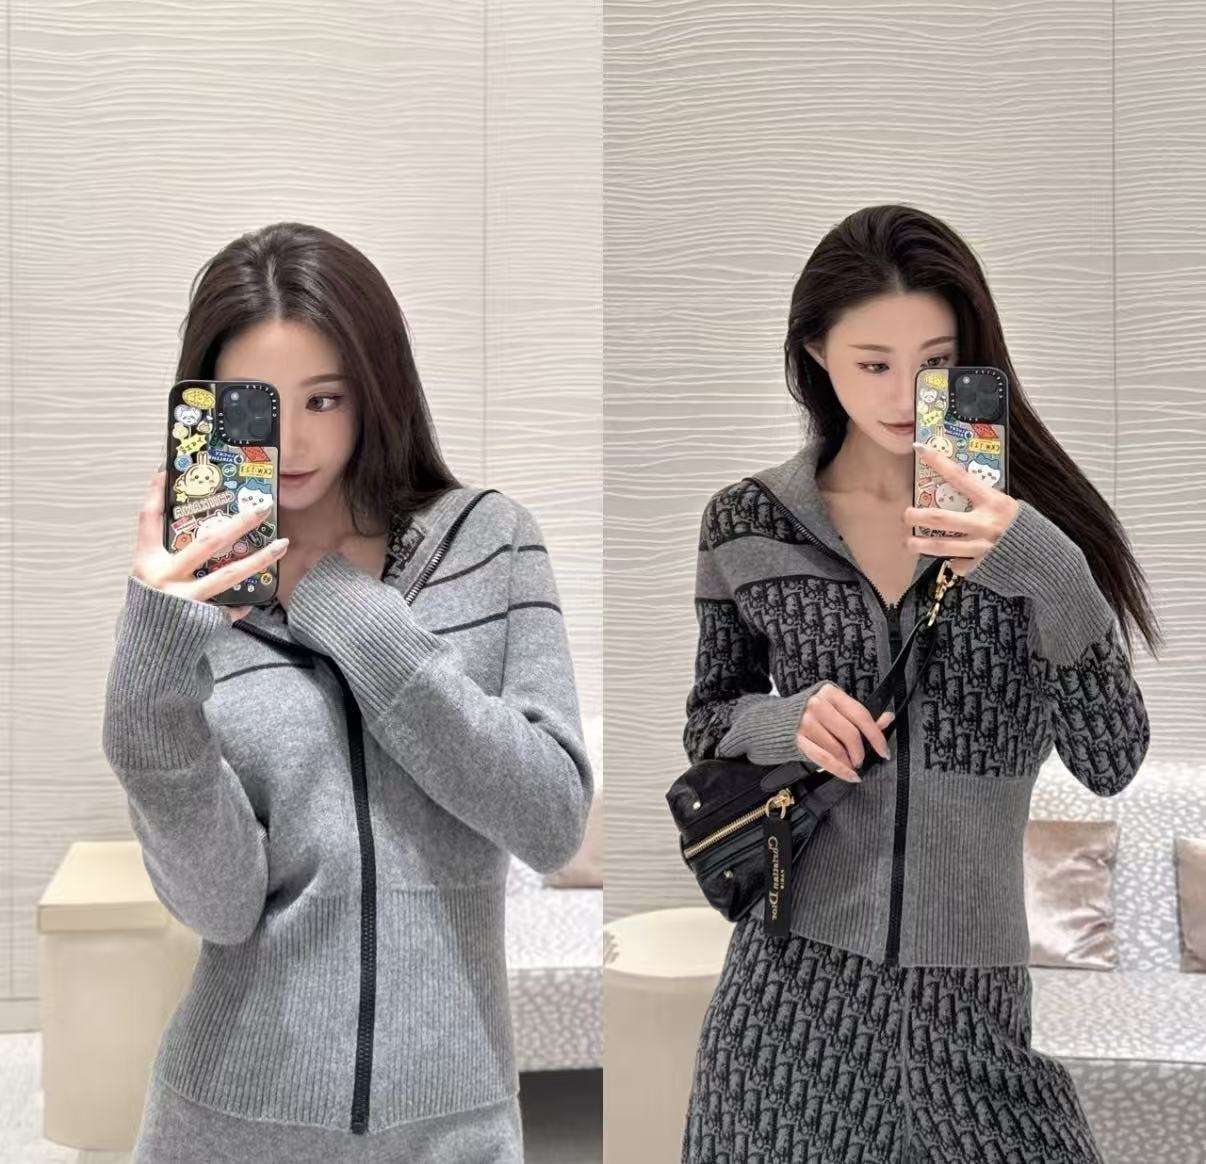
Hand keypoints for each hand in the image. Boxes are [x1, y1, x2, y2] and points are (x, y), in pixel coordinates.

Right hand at [133, 467, 288, 622]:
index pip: (148, 520)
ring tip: (282, 545)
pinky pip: (229, 608)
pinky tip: (259, 596)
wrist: (148, 648)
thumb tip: (179, 507)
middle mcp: (165, 579)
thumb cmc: (152, 603)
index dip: (157, 496)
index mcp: (148, 562)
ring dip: (258, 559)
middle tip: (262, 508)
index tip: (167, 473)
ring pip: (228, 575)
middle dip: (238, 524)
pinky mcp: (201, 620)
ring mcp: (185, 599)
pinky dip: (242, 603)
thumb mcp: (148, 572)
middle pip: (206, 544)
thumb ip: (161, 545)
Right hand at [796, 682, 893, 783]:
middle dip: (860, 752)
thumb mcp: (835, 709)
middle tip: (861, 760)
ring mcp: (805, 722)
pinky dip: (840, 770)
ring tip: (850, 765)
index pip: (860, 715)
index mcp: (830, 693)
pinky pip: (824, 759)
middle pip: (850, 734)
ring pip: (837, 748)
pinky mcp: (798, 739)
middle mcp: (817, 704)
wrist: (774, 721)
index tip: (883, 750)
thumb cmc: (810, 714)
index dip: (875, 735)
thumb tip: (888, 718)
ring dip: (848, 762)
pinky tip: (850, 776)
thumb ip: (860, 716)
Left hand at [904, 442, 1018, 575]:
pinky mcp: (979, 565)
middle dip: (917, 516)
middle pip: (941, 518)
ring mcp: (980, 547)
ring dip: (920, 545)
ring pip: (941, 546)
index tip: (920, 449)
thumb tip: (953, 487)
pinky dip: (951, 560)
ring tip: (908, 542)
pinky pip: (957, 563)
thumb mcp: (1003, 505)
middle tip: (906, 515)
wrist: (1040, 555)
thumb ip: (981, 499)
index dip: (939, 463)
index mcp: (993, 502)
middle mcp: (985, 524)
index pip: (960, 478)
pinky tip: (947, 557)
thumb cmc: (1019, 525)